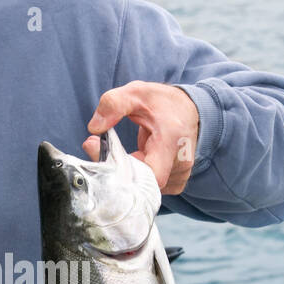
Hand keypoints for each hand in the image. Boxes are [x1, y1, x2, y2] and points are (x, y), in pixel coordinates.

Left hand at [82, 81, 199, 194]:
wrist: (189, 109)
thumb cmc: (162, 102)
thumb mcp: (136, 93)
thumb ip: (113, 105)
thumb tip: (94, 127)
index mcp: (171, 141)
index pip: (152, 176)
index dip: (126, 174)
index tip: (107, 157)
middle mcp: (181, 162)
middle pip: (144, 184)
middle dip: (119, 171)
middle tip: (103, 150)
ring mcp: (180, 175)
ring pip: (145, 189)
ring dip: (128, 175)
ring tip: (124, 153)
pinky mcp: (177, 183)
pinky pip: (151, 190)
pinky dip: (139, 180)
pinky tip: (137, 162)